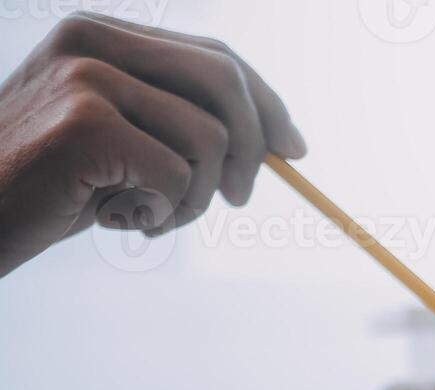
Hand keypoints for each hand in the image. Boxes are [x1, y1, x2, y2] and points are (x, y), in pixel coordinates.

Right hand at [0, 12, 304, 276]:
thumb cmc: (51, 185)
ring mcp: (87, 78)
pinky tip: (117, 219)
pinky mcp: (87, 126)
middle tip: (237, 200)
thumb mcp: (119, 138)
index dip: (265, 104)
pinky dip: (162, 212)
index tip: (293, 149)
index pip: (215, 56)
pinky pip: (179, 178)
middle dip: (250, 149)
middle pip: (225, 82)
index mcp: (101, 33)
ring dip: (195, 197)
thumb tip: (279, 141)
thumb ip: (178, 120)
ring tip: (147, 214)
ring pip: (210, 139)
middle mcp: (92, 41)